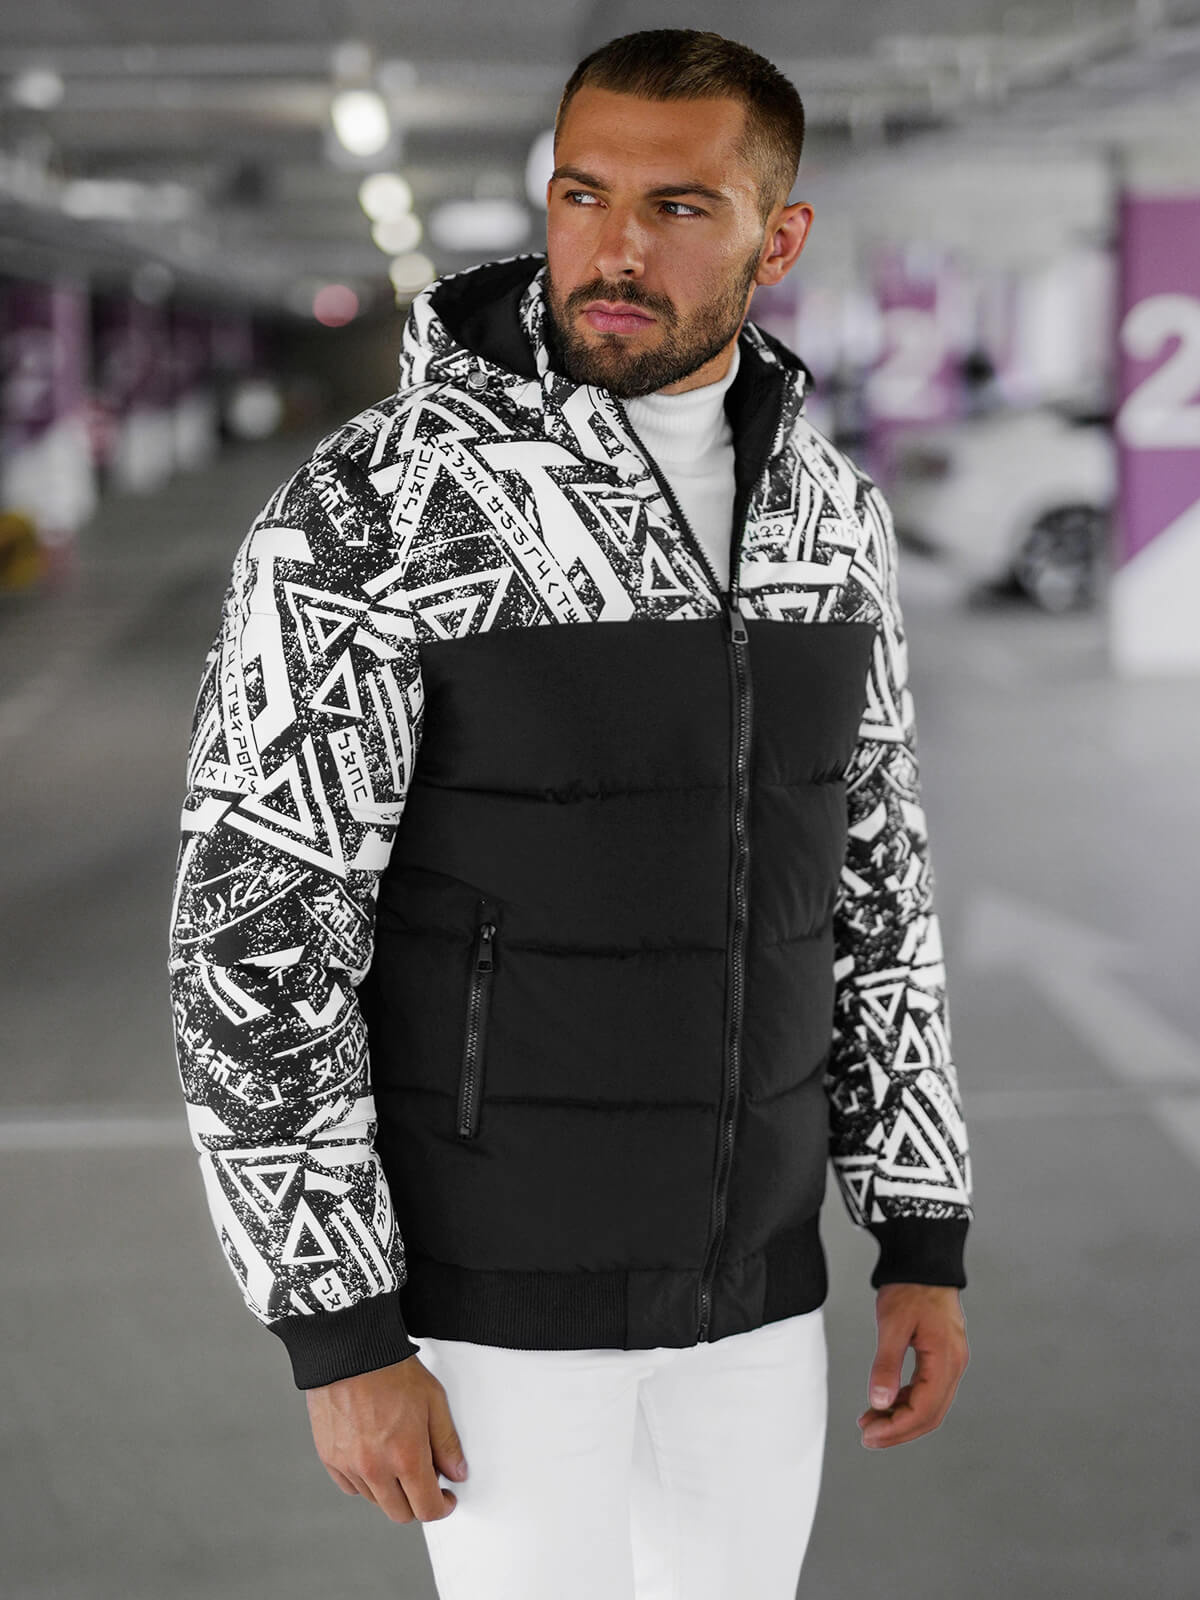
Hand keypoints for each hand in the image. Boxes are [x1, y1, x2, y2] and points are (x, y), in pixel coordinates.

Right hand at [305, 1355, 468, 1521]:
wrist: (350, 1350)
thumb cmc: (391, 1369)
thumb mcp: (433, 1400)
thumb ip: (446, 1442)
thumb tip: (456, 1472)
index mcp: (405, 1456)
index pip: (427, 1508)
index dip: (442, 1507)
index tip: (445, 1498)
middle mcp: (375, 1468)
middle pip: (400, 1513)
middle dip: (417, 1503)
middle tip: (424, 1480)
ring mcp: (349, 1465)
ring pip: (375, 1499)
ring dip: (390, 1490)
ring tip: (397, 1458)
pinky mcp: (330, 1457)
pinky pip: (351, 1486)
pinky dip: (364, 1480)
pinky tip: (373, 1456)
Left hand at [857, 1283, 967, 1449]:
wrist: (923, 1261)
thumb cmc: (910, 1287)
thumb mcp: (893, 1325)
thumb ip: (887, 1365)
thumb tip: (879, 1402)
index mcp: (946, 1360)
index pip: (924, 1410)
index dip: (896, 1429)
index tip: (870, 1435)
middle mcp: (954, 1365)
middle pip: (930, 1415)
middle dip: (898, 1430)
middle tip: (868, 1436)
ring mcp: (951, 1361)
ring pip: (930, 1405)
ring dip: (901, 1417)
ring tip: (870, 1421)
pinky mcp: (942, 1356)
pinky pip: (927, 1389)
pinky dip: (906, 1400)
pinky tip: (885, 1402)